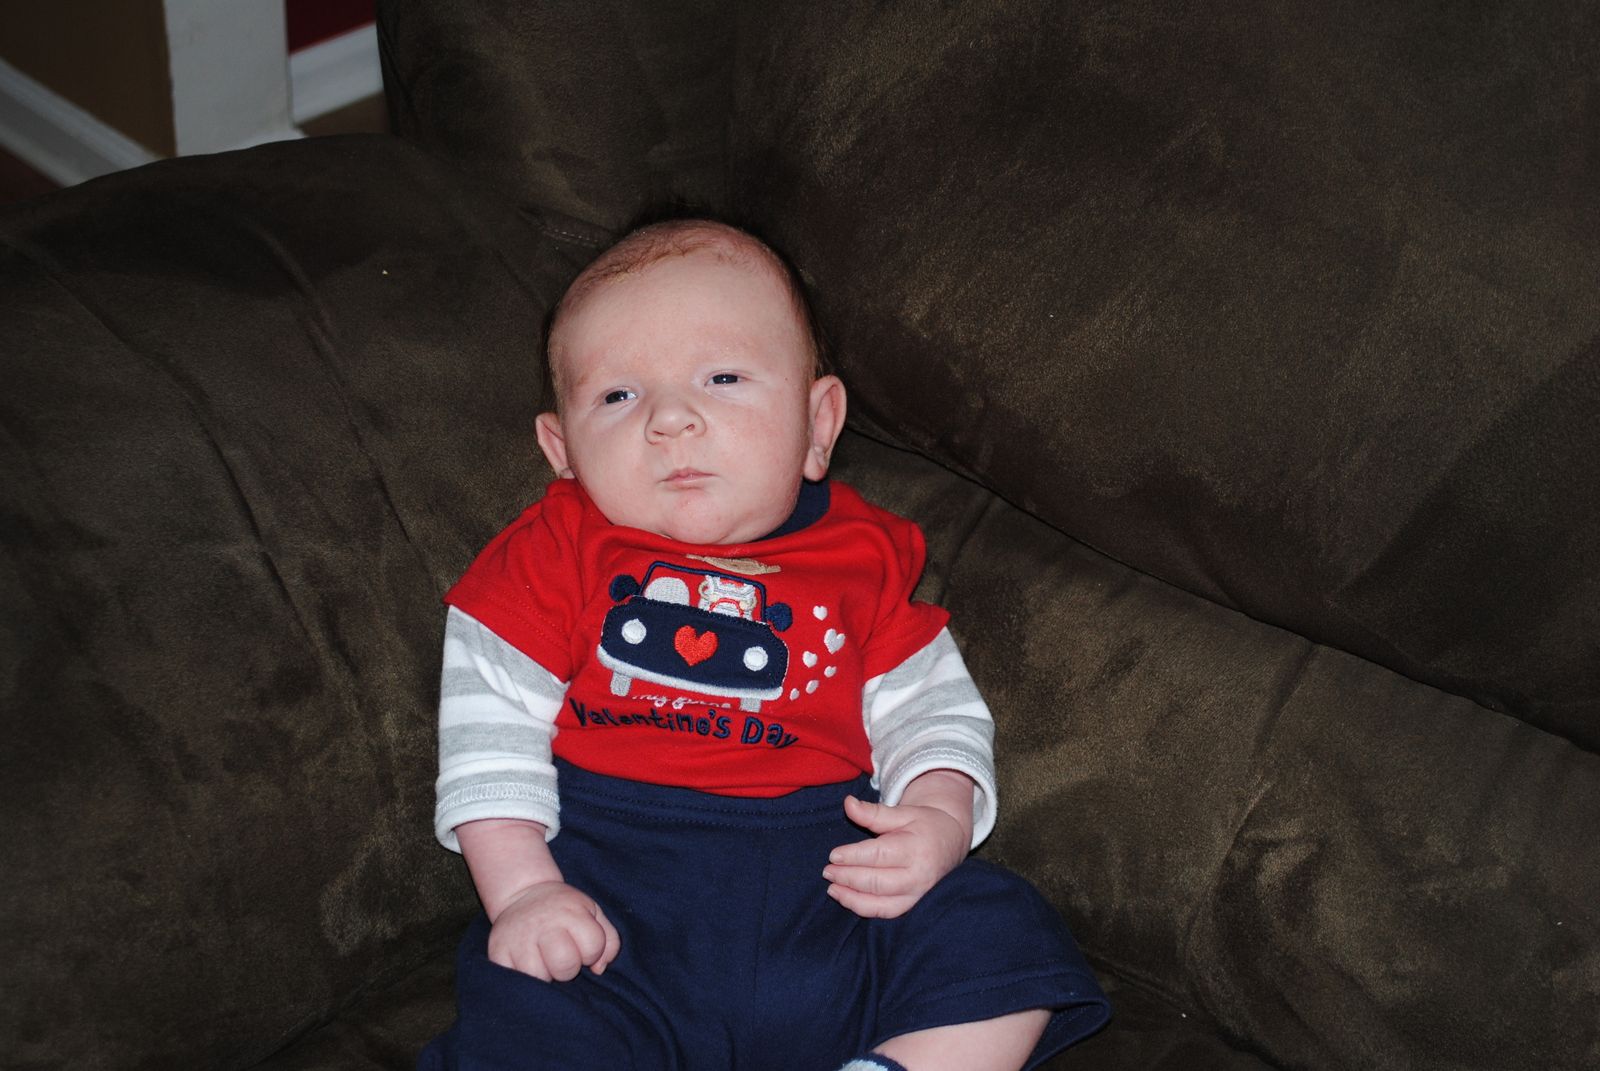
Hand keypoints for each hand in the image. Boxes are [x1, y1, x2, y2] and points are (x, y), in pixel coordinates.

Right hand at [485, 880, 620, 981]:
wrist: (523, 893)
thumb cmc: (564, 910)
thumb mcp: (592, 912)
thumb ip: (608, 940)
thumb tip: (599, 969)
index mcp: (570, 912)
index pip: (592, 947)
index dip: (591, 953)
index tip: (581, 946)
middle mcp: (543, 922)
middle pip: (565, 966)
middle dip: (567, 968)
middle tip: (560, 958)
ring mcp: (517, 937)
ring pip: (538, 977)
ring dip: (544, 975)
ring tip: (542, 961)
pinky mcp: (497, 951)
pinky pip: (514, 980)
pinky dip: (522, 978)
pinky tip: (525, 965)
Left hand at [823, 794, 969, 918]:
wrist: (951, 840)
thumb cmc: (924, 824)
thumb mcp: (902, 813)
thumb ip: (874, 812)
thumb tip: (848, 803)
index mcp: (916, 848)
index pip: (878, 855)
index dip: (853, 856)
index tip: (833, 855)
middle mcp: (919, 875)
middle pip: (877, 882)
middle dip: (848, 878)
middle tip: (827, 871)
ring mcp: (918, 894)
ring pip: (881, 904)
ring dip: (853, 899)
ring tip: (832, 889)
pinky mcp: (914, 905)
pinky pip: (887, 913)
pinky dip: (865, 909)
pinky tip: (848, 899)